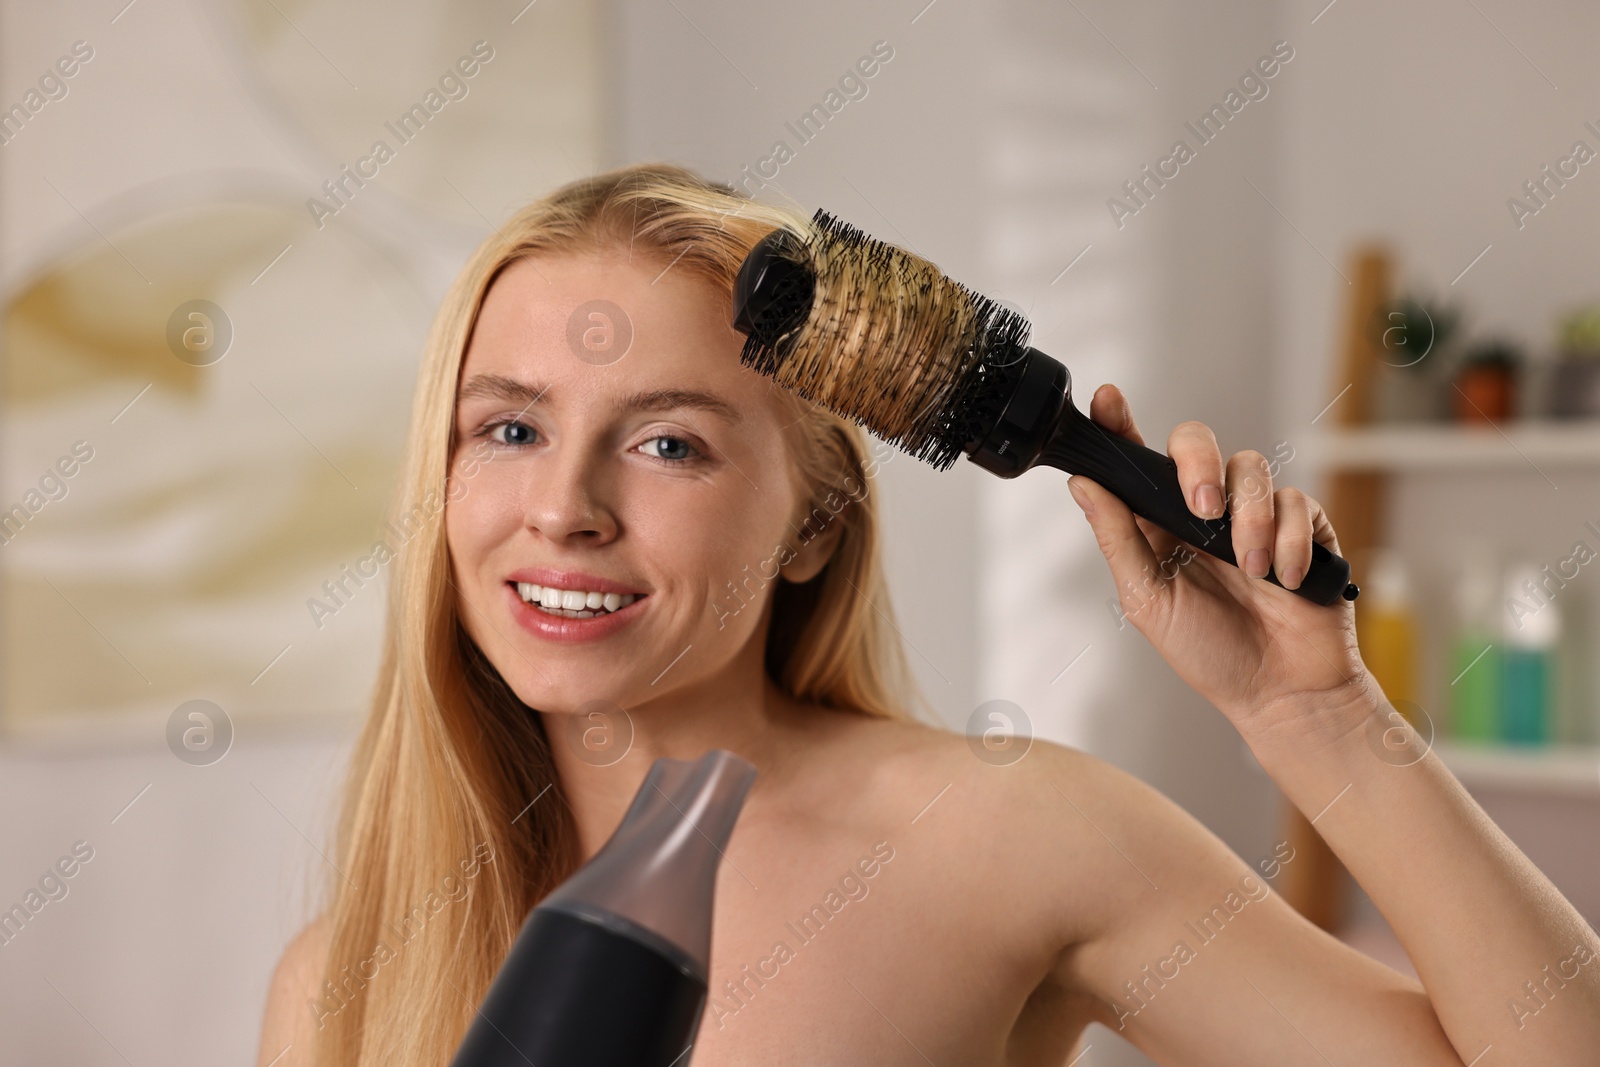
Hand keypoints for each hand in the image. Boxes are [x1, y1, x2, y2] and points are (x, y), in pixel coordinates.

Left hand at [1065, 383, 1376, 745]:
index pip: (1136, 462)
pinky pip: (1297, 502)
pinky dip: (1291, 542)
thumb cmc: (1209, 653)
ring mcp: (1255, 516)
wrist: (1281, 693)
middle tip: (1204, 510)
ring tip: (1253, 571)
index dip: (1119, 425)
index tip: (1106, 400)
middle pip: (1196, 443)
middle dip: (1199, 465)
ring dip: (1251, 521)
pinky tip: (1285, 581)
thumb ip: (1118, 539)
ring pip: (1251, 468)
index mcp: (1158, 525)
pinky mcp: (1303, 526)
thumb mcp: (1148, 600)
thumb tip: (1083, 484)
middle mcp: (1204, 513)